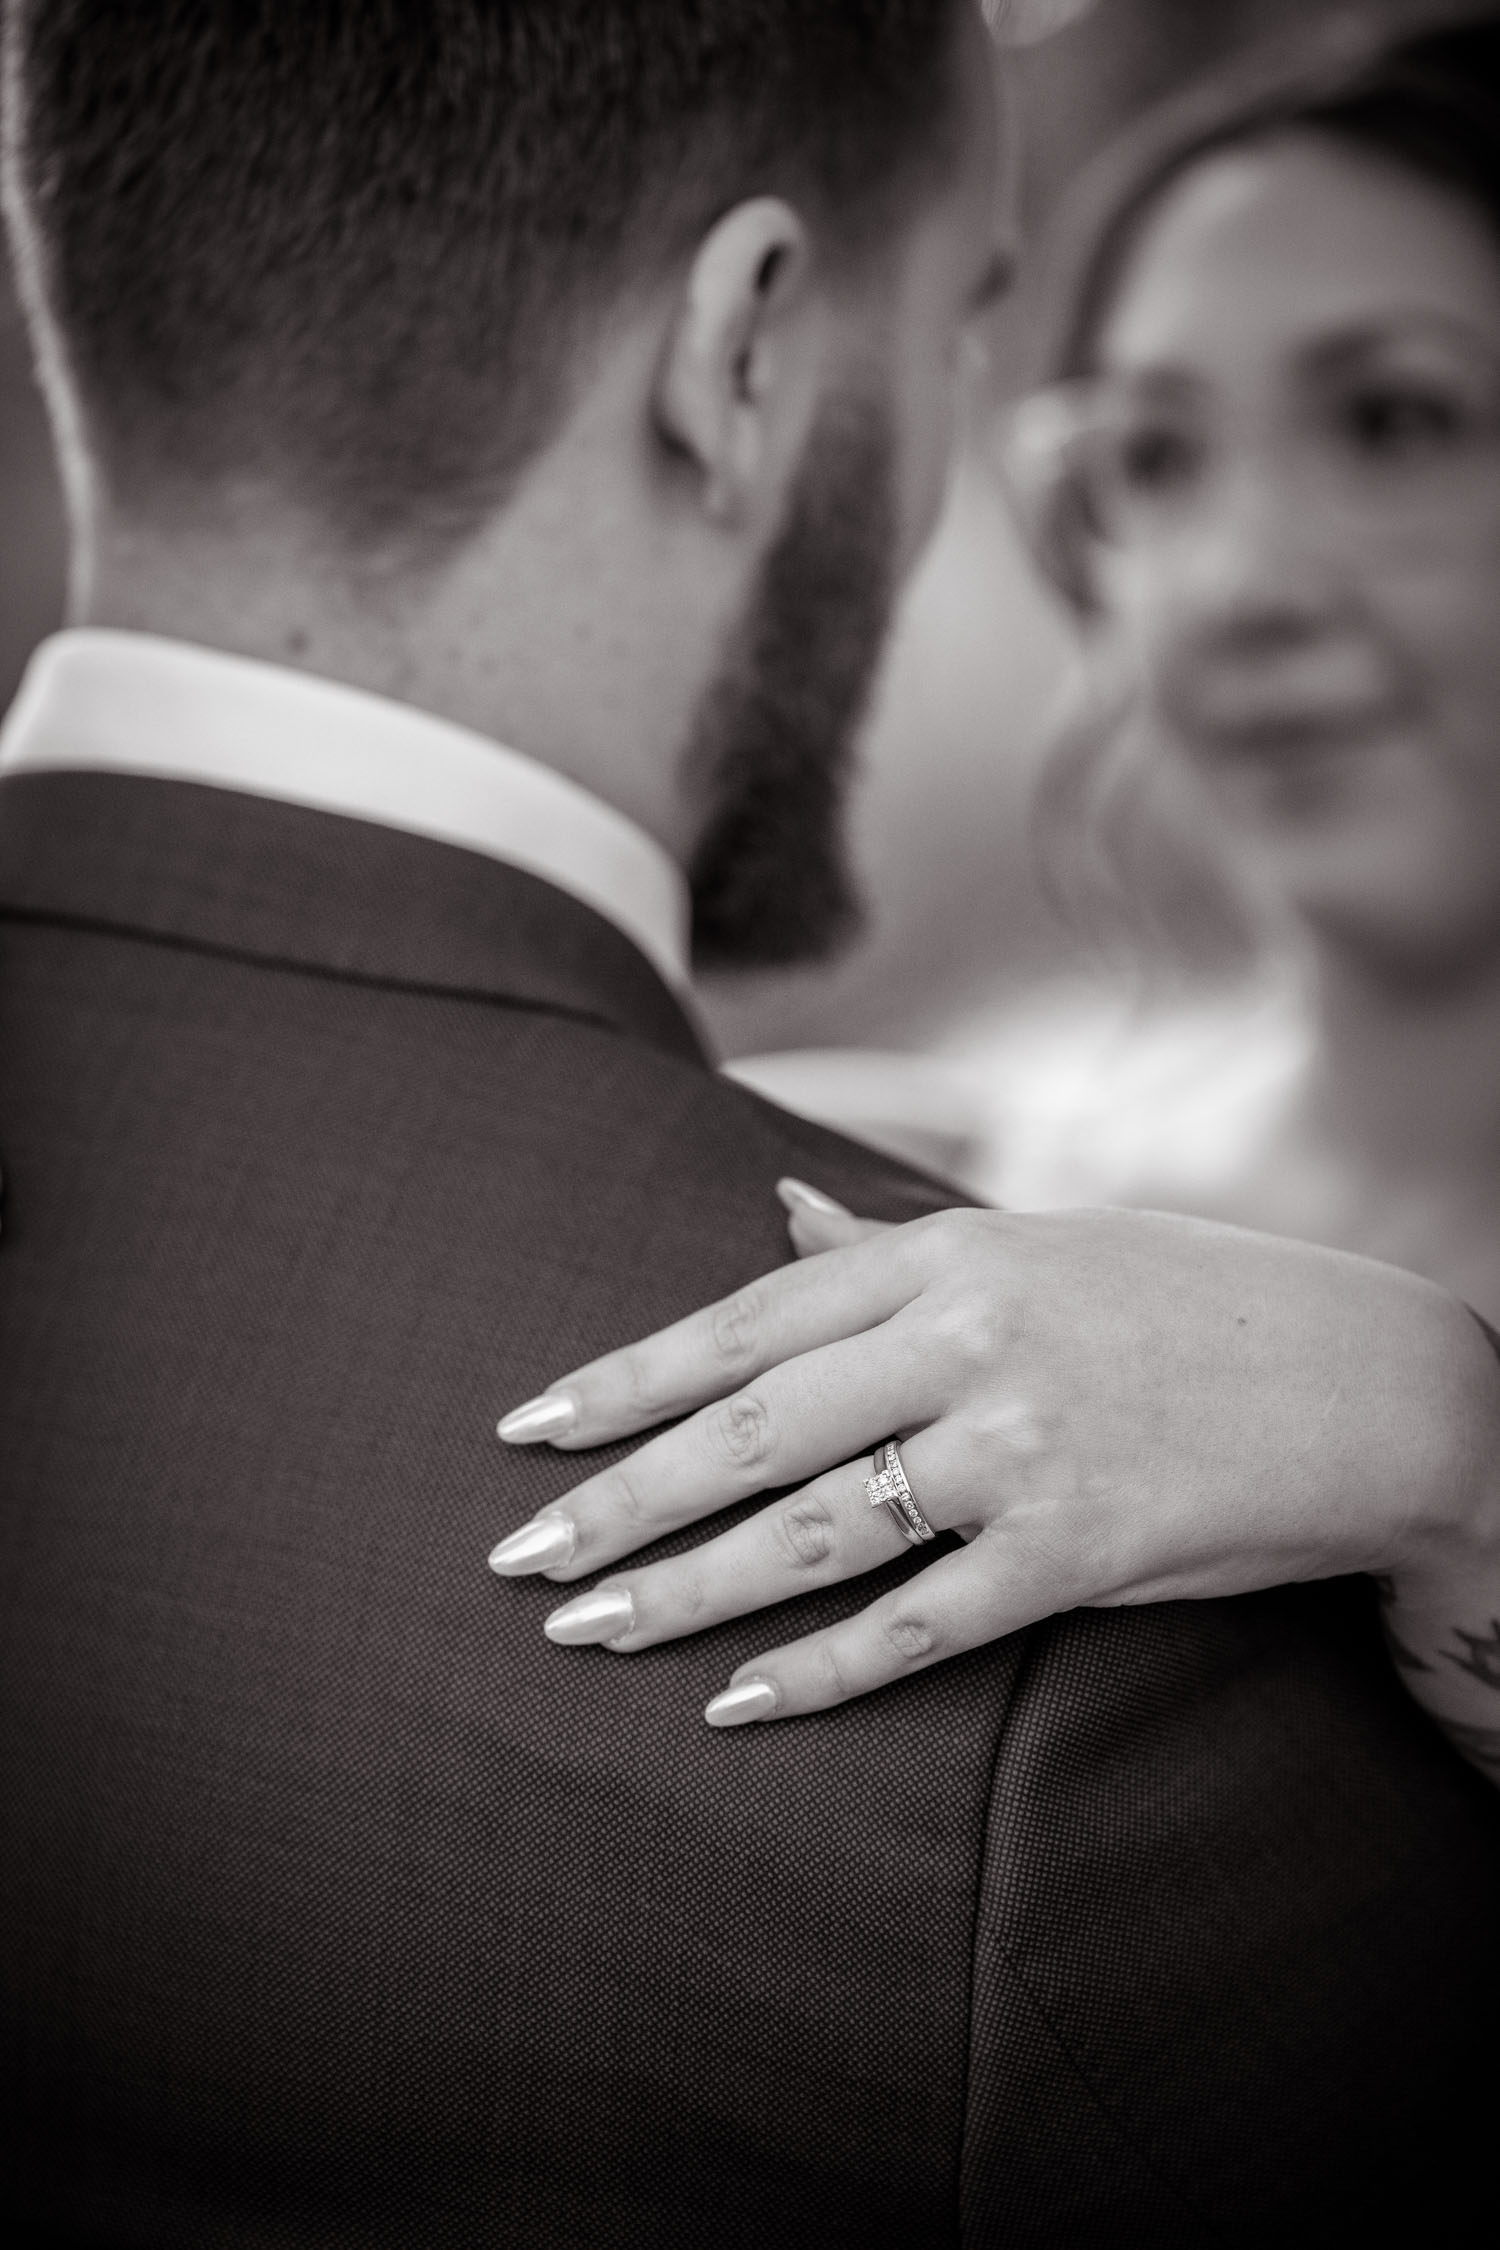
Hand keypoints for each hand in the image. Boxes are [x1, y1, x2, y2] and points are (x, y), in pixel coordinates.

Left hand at [489, 1185, 1499, 1759]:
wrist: (1371, 1383)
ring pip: (810, 1532)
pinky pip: (915, 1627)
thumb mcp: (1038, 1245)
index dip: (622, 1381)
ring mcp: (1020, 1450)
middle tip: (516, 1559)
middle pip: (748, 1432)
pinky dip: (815, 1671)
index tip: (526, 1428)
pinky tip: (733, 1702)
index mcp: (948, 1255)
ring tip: (587, 1631)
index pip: (744, 1323)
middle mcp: (969, 1342)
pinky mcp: (1073, 1553)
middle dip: (619, 1500)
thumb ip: (894, 1249)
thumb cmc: (1188, 1303)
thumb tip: (781, 1213)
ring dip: (685, 1590)